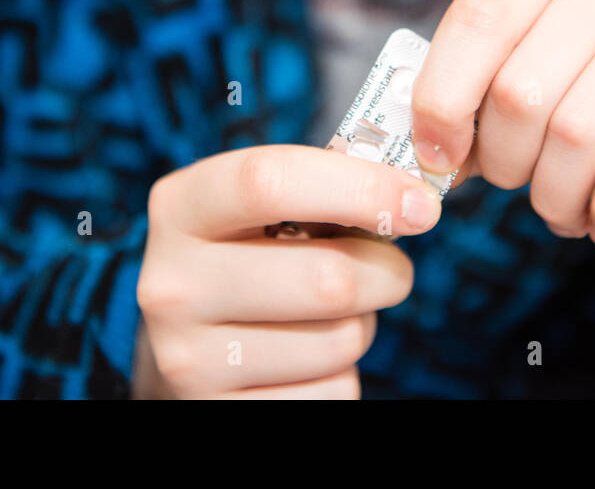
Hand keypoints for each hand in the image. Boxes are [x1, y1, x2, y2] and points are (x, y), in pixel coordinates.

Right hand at [134, 144, 441, 397]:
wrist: (189, 344)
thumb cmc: (251, 256)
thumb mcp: (261, 207)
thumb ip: (324, 187)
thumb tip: (414, 201)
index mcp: (181, 208)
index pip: (270, 182)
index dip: (361, 188)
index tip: (421, 204)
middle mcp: (172, 284)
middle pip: (328, 278)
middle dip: (385, 270)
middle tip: (386, 265)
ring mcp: (191, 360)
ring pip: (341, 340)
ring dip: (363, 324)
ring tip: (327, 313)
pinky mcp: (220, 413)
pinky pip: (335, 393)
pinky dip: (343, 375)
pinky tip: (306, 358)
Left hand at [409, 0, 594, 245]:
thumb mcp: (525, 103)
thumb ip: (467, 116)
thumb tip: (420, 159)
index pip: (479, 18)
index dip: (442, 97)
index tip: (437, 157)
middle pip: (522, 86)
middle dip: (505, 163)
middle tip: (519, 188)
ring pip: (580, 129)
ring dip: (557, 197)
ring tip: (563, 212)